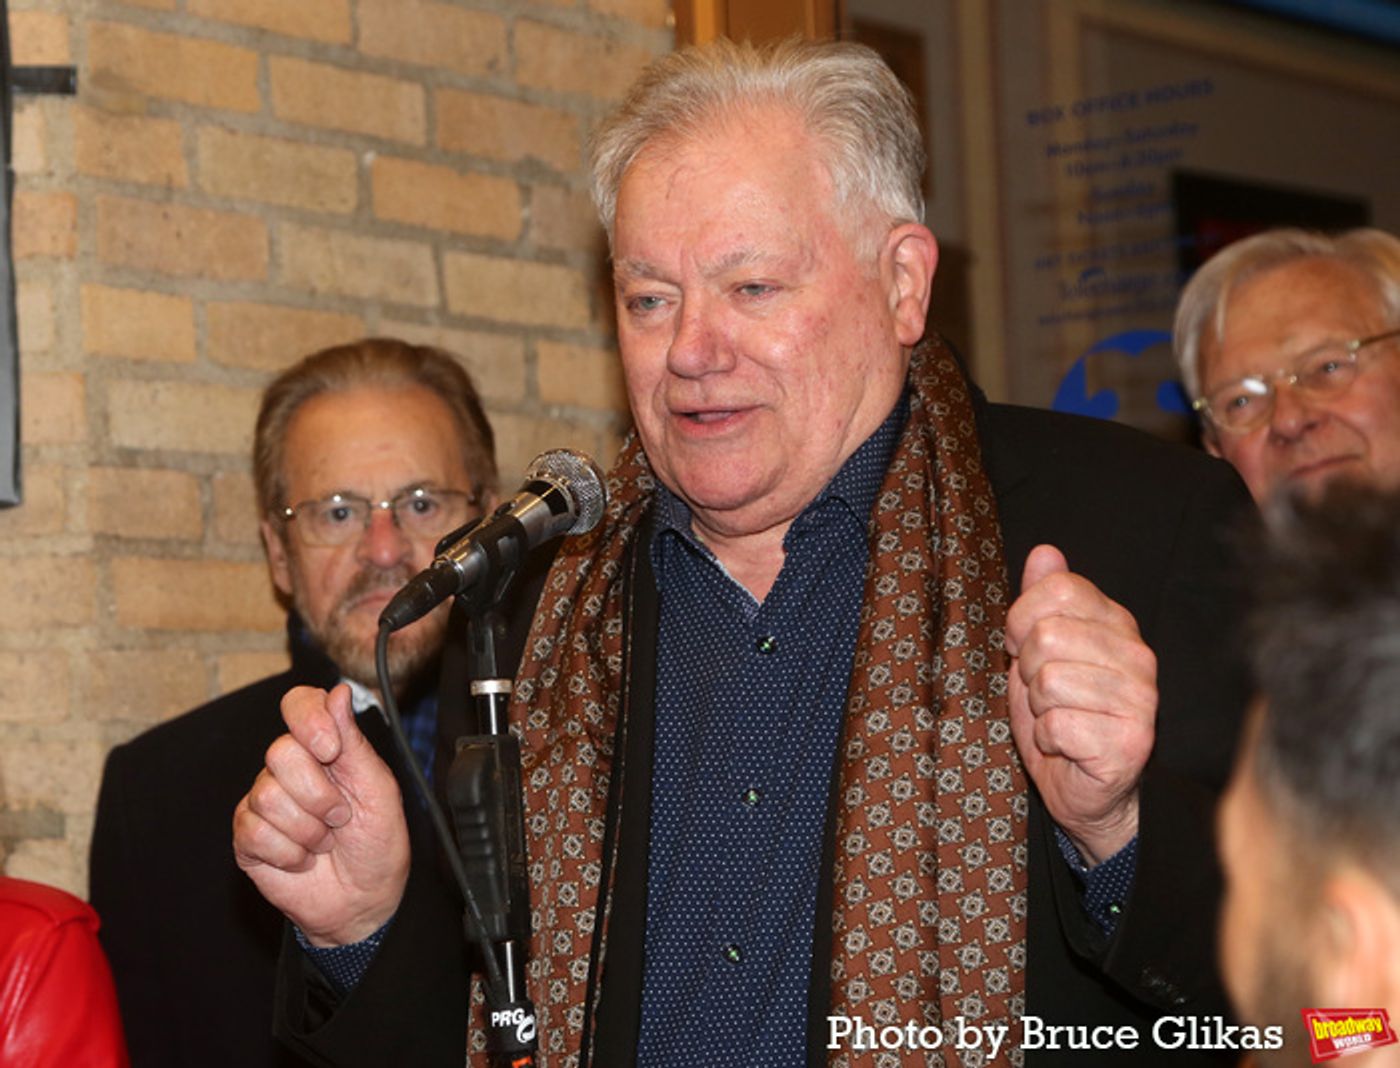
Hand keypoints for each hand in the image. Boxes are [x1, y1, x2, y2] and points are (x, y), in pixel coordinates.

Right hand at [233, 684, 409, 945]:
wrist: (364, 900)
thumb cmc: (377, 842)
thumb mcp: (378, 789)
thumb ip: (354, 741)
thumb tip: (338, 691)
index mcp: (325, 747)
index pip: (299, 704)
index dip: (308, 720)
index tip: (330, 749)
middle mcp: (290, 768)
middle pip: (280, 753)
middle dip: (320, 794)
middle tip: (340, 817)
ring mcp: (264, 801)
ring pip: (267, 795)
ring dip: (308, 829)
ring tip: (324, 841)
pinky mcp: (247, 837)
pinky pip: (254, 831)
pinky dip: (289, 852)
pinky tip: (303, 859)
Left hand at [1006, 545, 1156, 864]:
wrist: (1085, 790)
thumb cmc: (1060, 716)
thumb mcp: (1039, 651)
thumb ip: (1042, 601)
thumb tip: (1045, 552)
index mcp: (1117, 624)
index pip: (1059, 588)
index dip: (1022, 620)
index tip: (1024, 649)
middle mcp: (1138, 655)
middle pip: (1046, 635)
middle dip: (1027, 670)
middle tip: (1045, 694)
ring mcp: (1140, 698)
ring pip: (1048, 680)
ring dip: (1038, 708)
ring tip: (1058, 719)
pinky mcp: (1132, 740)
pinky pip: (1056, 724)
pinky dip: (1047, 739)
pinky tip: (1067, 745)